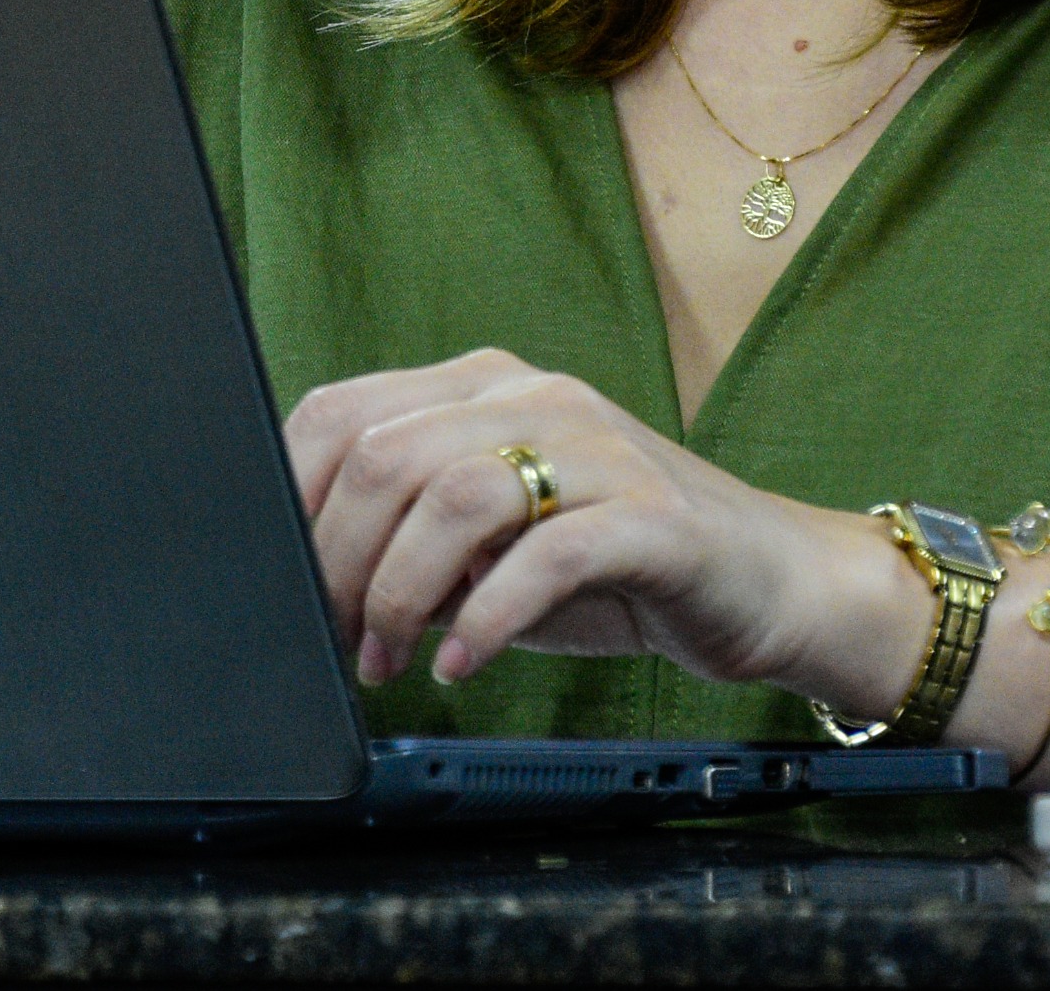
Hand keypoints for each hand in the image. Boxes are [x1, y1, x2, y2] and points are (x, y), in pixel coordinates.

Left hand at [284, 347, 899, 698]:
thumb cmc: (614, 566)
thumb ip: (414, 539)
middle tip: (340, 640)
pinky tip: (463, 661)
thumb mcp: (492, 546)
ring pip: (455, 495)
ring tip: (391, 658)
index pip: (340, 414)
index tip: (282, 583)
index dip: (292, 504)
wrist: (767, 581)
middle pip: (385, 456)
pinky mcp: (652, 515)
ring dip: (400, 593)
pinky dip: (486, 617)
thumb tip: (311, 582)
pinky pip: (548, 553)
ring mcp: (598, 447)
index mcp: (480, 388)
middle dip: (339, 563)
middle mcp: (535, 397)